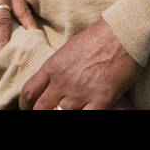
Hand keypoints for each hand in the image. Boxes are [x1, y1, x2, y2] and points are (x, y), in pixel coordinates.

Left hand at [19, 18, 141, 109]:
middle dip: (40, 113)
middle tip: (46, 112)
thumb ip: (58, 67)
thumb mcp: (69, 48)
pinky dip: (83, 116)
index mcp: (53, 66)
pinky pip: (85, 117)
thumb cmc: (99, 36)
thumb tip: (52, 80)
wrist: (123, 32)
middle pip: (41, 108)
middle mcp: (63, 81)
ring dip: (64, 113)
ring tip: (69, 110)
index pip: (29, 92)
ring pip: (62, 115)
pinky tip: (86, 112)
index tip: (29, 108)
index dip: (25, 104)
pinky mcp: (101, 100)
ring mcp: (81, 92)